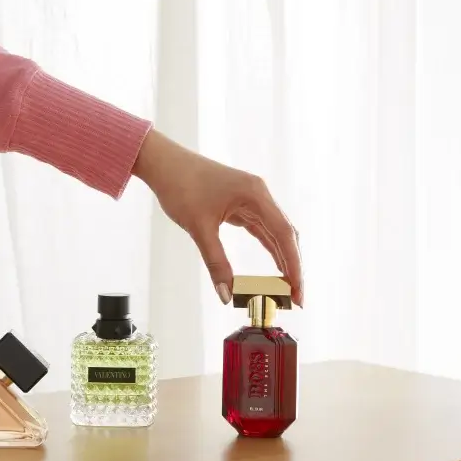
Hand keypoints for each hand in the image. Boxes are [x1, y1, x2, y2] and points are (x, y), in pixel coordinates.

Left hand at [132, 130, 302, 306]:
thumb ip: (216, 263)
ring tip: (287, 288)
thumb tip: (226, 294)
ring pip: (275, 232)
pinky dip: (269, 247)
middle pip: (285, 234)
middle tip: (296, 297)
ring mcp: (252, 198)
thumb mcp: (199, 228)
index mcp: (255, 194)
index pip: (284, 234)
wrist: (164, 162)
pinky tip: (275, 267)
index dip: (293, 265)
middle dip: (293, 265)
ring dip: (283, 258)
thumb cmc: (180, 186)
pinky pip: (261, 228)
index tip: (297, 291)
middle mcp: (259, 194)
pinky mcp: (241, 203)